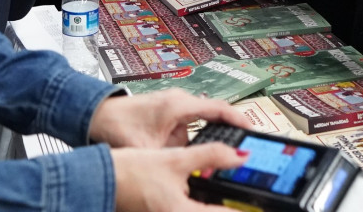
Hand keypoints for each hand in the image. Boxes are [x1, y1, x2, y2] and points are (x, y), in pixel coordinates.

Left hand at [89, 89, 252, 148]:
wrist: (95, 115)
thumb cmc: (117, 123)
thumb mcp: (147, 149)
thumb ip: (171, 159)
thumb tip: (187, 175)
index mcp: (179, 105)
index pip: (219, 108)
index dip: (240, 119)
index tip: (254, 130)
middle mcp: (180, 102)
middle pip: (214, 116)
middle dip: (225, 133)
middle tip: (239, 149)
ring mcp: (174, 107)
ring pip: (198, 125)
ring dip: (201, 140)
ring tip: (205, 155)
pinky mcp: (168, 115)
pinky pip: (187, 128)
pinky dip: (189, 140)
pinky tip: (182, 153)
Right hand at [113, 143, 247, 211]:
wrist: (101, 178)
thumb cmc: (131, 172)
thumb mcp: (176, 158)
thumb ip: (211, 156)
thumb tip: (240, 156)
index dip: (243, 209)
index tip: (261, 205)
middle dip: (230, 206)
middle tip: (247, 198)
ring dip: (214, 204)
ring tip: (232, 195)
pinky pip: (188, 210)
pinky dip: (201, 202)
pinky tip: (205, 192)